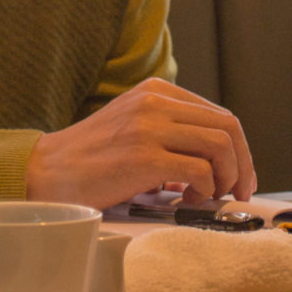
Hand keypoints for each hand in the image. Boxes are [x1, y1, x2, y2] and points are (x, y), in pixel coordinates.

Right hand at [25, 78, 256, 209]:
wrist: (49, 171)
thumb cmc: (92, 158)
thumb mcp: (134, 125)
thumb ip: (171, 130)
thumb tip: (218, 161)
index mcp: (155, 90)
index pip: (219, 114)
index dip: (240, 149)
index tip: (238, 177)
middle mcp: (154, 102)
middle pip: (228, 127)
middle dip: (242, 164)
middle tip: (237, 192)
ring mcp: (148, 127)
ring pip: (220, 146)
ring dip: (226, 178)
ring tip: (207, 197)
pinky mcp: (143, 156)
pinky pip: (200, 171)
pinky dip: (205, 191)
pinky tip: (186, 200)